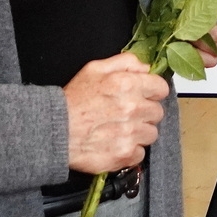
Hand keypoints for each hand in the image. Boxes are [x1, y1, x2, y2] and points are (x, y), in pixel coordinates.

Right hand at [63, 52, 169, 173]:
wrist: (54, 131)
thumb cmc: (73, 100)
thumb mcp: (95, 69)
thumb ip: (125, 62)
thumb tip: (147, 67)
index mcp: (127, 85)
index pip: (161, 88)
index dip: (153, 92)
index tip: (144, 96)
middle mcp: (133, 109)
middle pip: (157, 112)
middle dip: (145, 112)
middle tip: (127, 114)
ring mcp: (130, 133)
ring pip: (151, 133)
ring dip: (139, 132)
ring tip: (120, 129)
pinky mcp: (125, 154)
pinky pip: (140, 153)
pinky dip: (131, 150)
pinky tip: (116, 143)